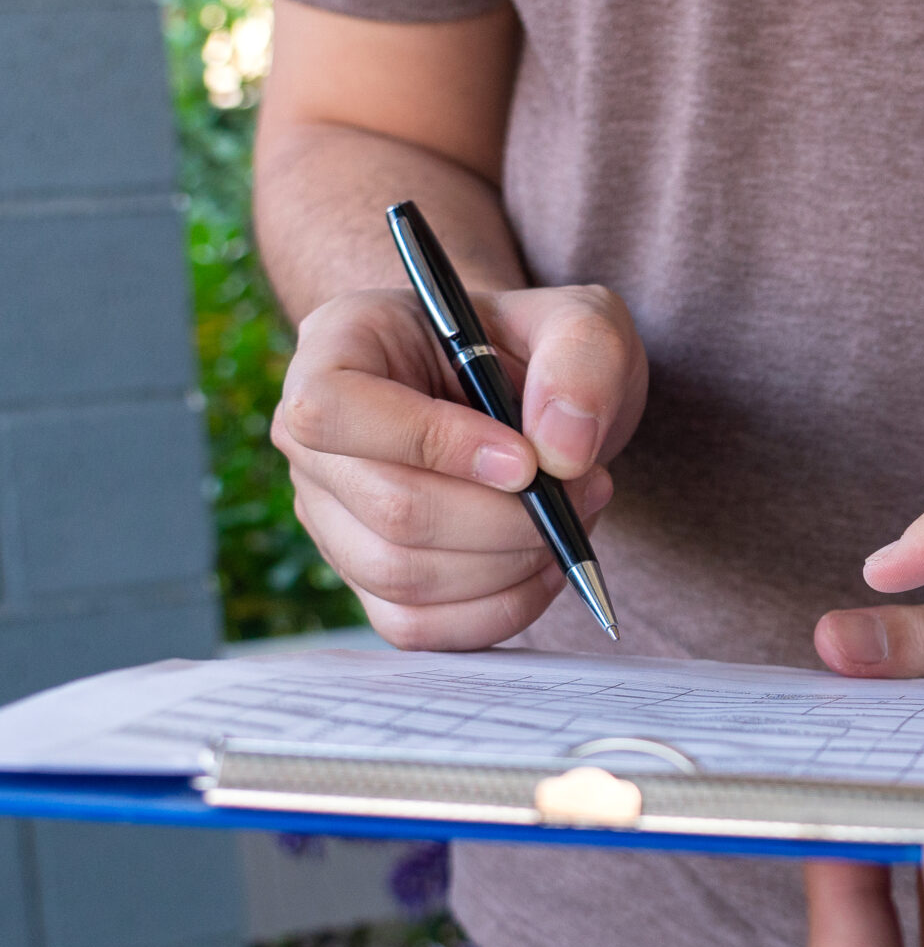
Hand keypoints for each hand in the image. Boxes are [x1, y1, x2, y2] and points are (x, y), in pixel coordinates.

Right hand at [271, 283, 645, 648]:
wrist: (531, 393)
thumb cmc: (539, 347)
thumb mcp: (583, 321)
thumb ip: (582, 358)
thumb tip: (560, 453)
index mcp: (339, 346)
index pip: (332, 409)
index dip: (433, 443)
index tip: (527, 460)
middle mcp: (314, 439)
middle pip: (390, 509)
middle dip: (509, 517)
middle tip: (586, 488)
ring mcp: (332, 516)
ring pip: (405, 576)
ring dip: (513, 563)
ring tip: (572, 515)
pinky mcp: (367, 578)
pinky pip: (417, 626)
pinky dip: (498, 609)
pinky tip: (546, 564)